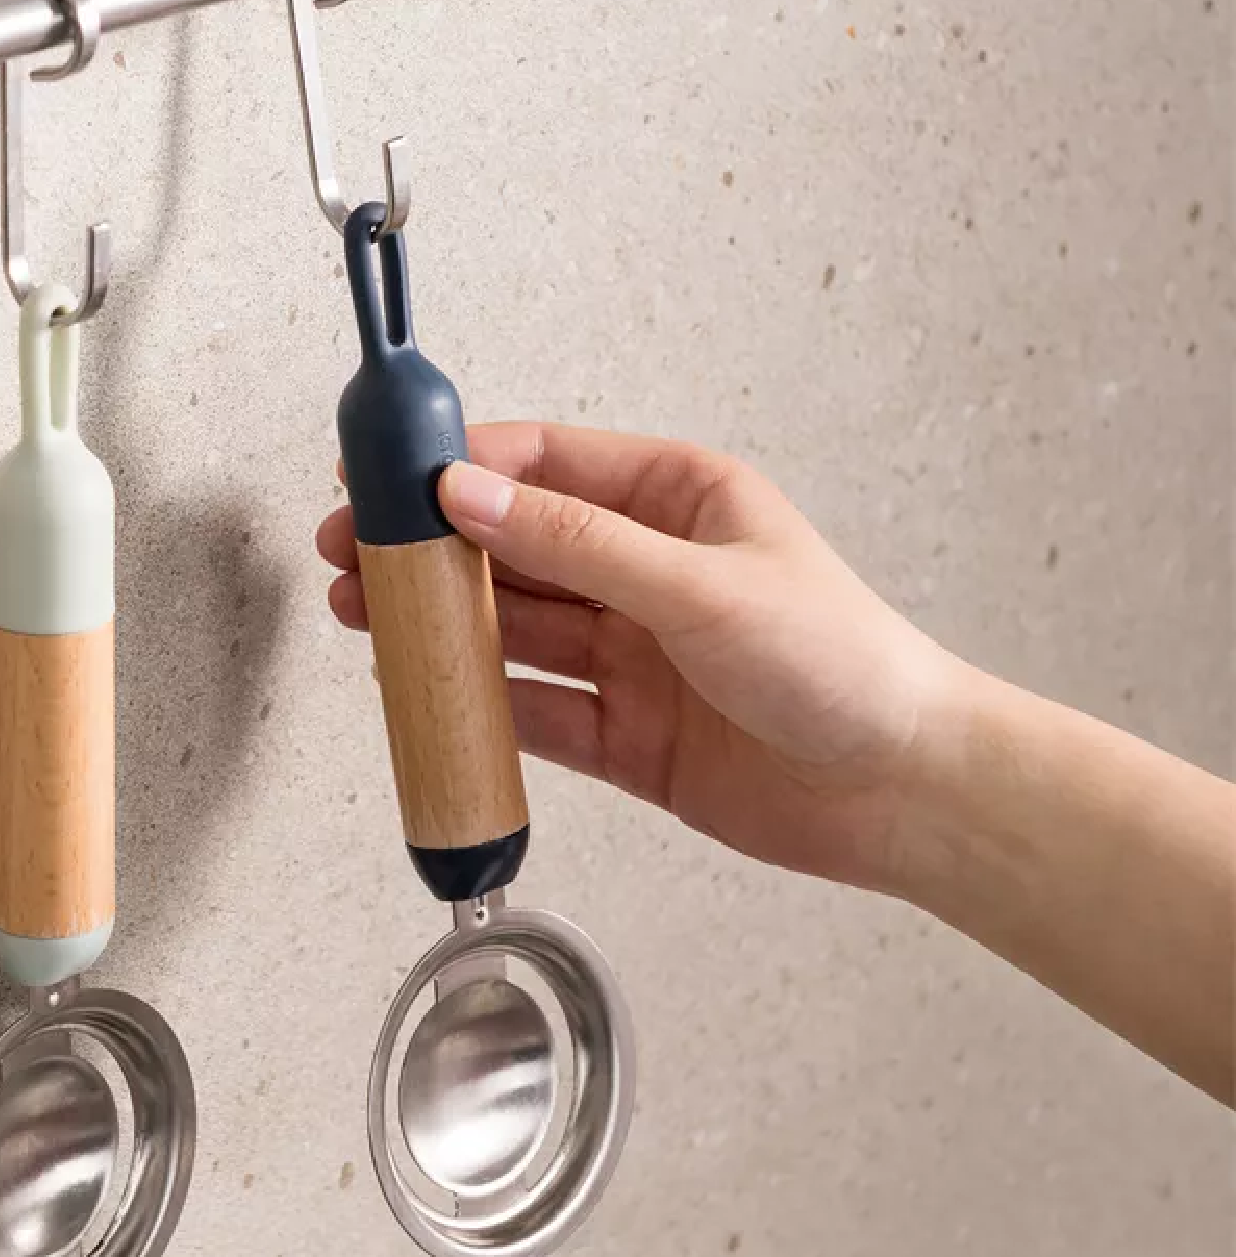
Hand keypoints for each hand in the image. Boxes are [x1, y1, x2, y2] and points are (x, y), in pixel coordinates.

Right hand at [316, 423, 960, 893]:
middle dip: (433, 550)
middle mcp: (646, 573)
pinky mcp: (626, 734)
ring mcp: (633, 655)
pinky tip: (428, 693)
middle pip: (516, 549)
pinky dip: (480, 706)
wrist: (904, 793)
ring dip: (443, 625)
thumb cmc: (842, 664)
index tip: (390, 476)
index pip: (548, 463)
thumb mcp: (701, 586)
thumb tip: (471, 495)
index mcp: (677, 503)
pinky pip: (535, 712)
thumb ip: (576, 546)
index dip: (463, 465)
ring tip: (364, 616)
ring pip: (515, 630)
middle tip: (353, 552)